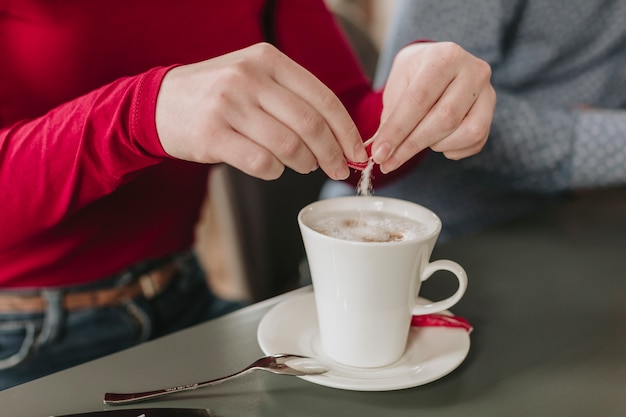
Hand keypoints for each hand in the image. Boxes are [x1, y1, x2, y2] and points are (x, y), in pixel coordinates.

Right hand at [155, 43, 367, 179]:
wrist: (160, 102)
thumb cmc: (218, 96)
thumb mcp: (254, 78)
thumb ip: (293, 98)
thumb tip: (338, 135)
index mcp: (267, 60)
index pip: (323, 98)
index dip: (346, 130)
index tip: (356, 152)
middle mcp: (249, 78)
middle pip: (310, 124)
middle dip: (332, 153)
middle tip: (338, 169)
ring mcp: (228, 105)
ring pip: (288, 146)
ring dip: (304, 164)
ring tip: (303, 166)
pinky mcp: (212, 134)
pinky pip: (261, 162)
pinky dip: (275, 171)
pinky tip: (272, 168)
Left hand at [369, 42, 495, 172]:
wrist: (438, 66)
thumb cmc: (414, 77)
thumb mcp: (397, 87)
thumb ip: (391, 117)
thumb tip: (380, 150)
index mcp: (445, 56)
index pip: (420, 99)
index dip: (397, 130)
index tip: (379, 154)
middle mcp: (474, 71)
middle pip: (444, 118)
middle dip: (411, 145)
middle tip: (387, 162)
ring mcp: (488, 92)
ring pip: (466, 132)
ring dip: (436, 145)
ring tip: (419, 139)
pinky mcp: (492, 112)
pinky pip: (476, 141)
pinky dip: (452, 150)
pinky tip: (437, 142)